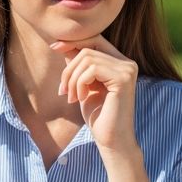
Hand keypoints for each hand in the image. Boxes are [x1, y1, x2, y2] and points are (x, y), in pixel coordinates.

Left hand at [50, 36, 138, 152]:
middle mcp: (126, 63)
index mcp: (119, 62)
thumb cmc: (98, 115)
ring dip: (72, 79)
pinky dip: (80, 83)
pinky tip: (81, 98)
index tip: (54, 47)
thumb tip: (62, 44)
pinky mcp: (124, 78)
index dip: (73, 41)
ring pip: (87, 58)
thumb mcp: (83, 85)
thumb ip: (78, 65)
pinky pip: (92, 69)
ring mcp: (127, 69)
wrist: (111, 141)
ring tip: (71, 97)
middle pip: (87, 49)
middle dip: (68, 69)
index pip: (94, 40)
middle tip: (63, 91)